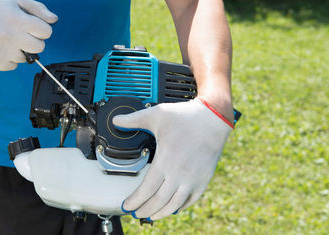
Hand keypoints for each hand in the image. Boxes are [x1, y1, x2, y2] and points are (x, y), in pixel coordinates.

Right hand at [0, 0, 57, 70]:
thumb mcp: (17, 1)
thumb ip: (38, 9)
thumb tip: (54, 20)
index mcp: (18, 20)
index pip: (46, 32)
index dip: (42, 29)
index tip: (33, 27)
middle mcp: (11, 36)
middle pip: (39, 47)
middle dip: (35, 41)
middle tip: (23, 35)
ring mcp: (2, 50)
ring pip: (25, 58)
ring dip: (20, 50)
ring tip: (8, 40)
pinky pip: (13, 66)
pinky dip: (9, 59)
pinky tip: (1, 47)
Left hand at [113, 97, 232, 219]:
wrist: (213, 118)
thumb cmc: (185, 117)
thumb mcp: (156, 114)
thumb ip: (134, 120)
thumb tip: (116, 120)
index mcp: (165, 161)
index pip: (146, 190)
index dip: (135, 201)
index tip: (127, 206)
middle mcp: (179, 174)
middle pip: (158, 202)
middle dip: (144, 210)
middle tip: (136, 213)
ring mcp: (193, 179)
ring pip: (174, 205)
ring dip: (161, 213)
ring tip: (151, 215)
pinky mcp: (204, 179)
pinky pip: (190, 200)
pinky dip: (179, 207)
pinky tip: (172, 208)